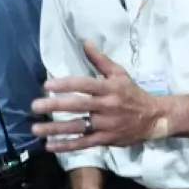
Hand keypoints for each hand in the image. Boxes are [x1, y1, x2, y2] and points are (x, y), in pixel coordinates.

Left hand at [31, 41, 163, 151]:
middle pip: (78, 106)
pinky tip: (50, 145)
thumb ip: (100, 60)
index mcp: (110, 88)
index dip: (66, 85)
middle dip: (55, 106)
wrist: (154, 118)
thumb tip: (85, 42)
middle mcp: (107, 106)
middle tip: (35, 106)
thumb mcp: (120, 74)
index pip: (85, 84)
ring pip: (79, 127)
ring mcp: (107, 124)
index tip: (46, 85)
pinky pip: (84, 143)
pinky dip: (67, 146)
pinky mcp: (106, 139)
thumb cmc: (132, 94)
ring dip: (56, 129)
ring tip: (36, 129)